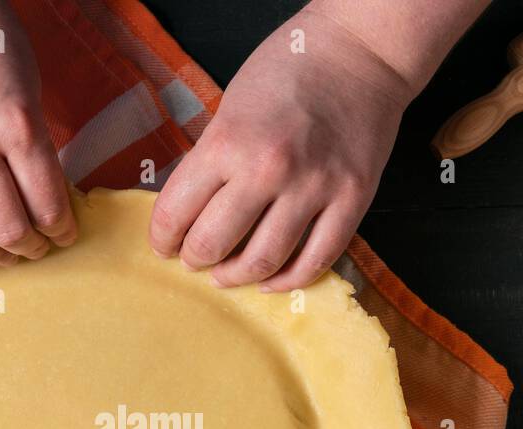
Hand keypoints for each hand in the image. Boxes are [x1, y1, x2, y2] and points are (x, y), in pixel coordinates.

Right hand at [0, 0, 75, 272]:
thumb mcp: (29, 91)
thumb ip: (36, 145)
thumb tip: (49, 200)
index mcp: (17, 126)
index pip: (49, 203)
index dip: (62, 231)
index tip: (64, 236)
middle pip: (8, 229)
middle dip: (29, 249)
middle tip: (35, 249)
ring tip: (0, 255)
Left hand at [149, 10, 410, 290]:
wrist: (359, 53)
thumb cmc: (288, 72)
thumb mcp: (230, 107)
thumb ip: (211, 160)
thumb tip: (188, 212)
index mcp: (227, 143)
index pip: (176, 212)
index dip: (163, 238)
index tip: (164, 245)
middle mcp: (268, 170)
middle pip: (214, 244)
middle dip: (195, 260)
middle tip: (194, 260)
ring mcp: (314, 188)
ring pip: (265, 261)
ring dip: (237, 276)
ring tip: (227, 274)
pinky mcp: (352, 200)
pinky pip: (317, 260)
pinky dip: (289, 280)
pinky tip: (271, 280)